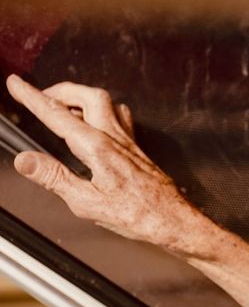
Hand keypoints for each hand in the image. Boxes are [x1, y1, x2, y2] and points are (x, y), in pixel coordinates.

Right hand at [5, 75, 213, 255]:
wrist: (175, 221)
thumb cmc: (138, 216)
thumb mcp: (86, 203)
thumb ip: (54, 178)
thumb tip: (25, 160)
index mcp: (97, 148)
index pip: (57, 115)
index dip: (32, 97)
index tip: (15, 84)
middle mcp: (115, 138)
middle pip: (88, 95)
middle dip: (60, 90)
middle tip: (40, 95)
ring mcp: (129, 142)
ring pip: (106, 103)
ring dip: (82, 98)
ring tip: (63, 106)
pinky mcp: (138, 150)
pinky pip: (120, 118)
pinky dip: (102, 112)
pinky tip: (96, 123)